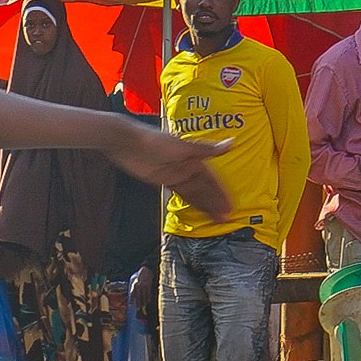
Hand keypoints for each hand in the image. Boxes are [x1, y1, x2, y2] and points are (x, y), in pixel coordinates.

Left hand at [116, 125, 234, 218]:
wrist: (128, 143)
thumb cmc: (155, 141)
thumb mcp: (184, 147)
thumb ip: (207, 150)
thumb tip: (232, 142)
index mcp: (194, 159)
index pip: (212, 180)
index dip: (221, 193)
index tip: (229, 206)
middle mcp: (187, 167)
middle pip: (204, 189)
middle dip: (215, 203)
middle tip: (226, 218)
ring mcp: (176, 175)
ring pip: (194, 193)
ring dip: (206, 205)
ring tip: (216, 219)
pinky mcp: (164, 180)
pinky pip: (182, 194)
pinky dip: (191, 201)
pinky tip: (197, 209)